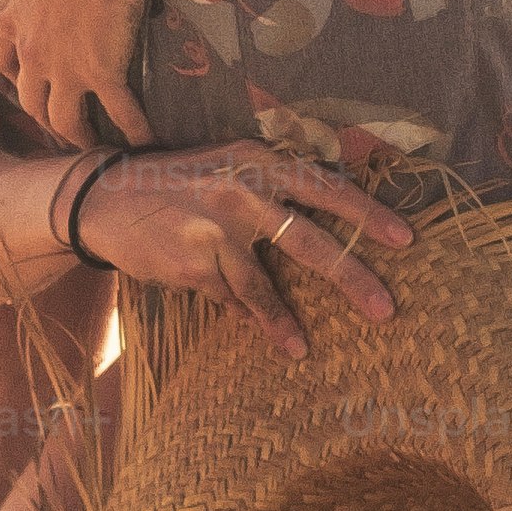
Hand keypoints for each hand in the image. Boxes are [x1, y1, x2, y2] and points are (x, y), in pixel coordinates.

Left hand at [0, 0, 153, 146]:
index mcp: (10, 20)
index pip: (0, 60)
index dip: (11, 75)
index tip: (22, 80)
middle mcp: (32, 53)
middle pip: (30, 98)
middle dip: (42, 115)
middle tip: (57, 124)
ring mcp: (65, 68)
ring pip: (65, 117)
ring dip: (78, 135)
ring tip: (92, 147)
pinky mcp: (101, 71)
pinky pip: (118, 112)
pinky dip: (133, 131)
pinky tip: (146, 143)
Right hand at [71, 143, 412, 353]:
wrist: (105, 197)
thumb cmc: (179, 183)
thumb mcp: (227, 166)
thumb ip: (272, 187)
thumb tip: (328, 222)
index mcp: (258, 161)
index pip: (325, 188)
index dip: (367, 215)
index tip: (406, 239)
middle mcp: (241, 191)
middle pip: (311, 241)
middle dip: (353, 279)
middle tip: (387, 310)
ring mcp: (216, 228)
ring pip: (263, 286)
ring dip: (285, 323)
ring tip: (302, 349)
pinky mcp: (192, 264)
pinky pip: (228, 299)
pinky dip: (241, 315)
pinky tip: (252, 328)